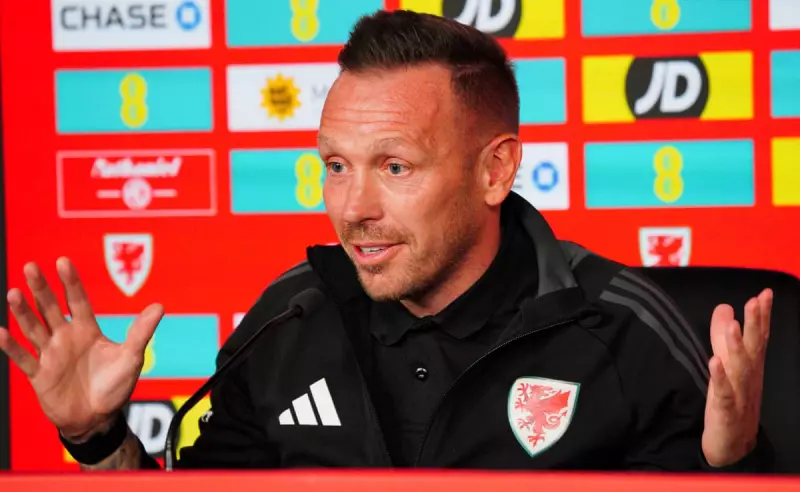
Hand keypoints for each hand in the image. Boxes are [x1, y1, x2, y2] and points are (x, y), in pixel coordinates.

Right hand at [0, 257, 162, 440]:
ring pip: (34, 328)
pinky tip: (1, 332)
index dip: (70, 282)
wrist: (98, 418)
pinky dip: (11, 347)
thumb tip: (160, 306)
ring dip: (23, 312)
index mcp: (87, 330)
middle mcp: (66, 338)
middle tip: (31, 266)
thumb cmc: (115, 386)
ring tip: (14, 293)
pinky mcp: (39, 374)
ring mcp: (50, 355)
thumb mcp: (131, 357)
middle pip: (50, 308)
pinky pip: (23, 358)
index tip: (63, 261)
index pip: (77, 301)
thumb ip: (140, 332)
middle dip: (41, 288)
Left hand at [702, 288, 771, 466]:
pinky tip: (714, 363)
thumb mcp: (727, 365)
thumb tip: (725, 308)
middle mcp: (748, 378)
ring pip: (739, 369)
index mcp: (750, 367)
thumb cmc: (731, 401)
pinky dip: (719, 378)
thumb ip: (724, 337)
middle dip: (754, 325)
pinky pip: (723, 394)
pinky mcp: (725, 411)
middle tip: (755, 301)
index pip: (757, 337)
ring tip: (733, 325)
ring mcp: (739, 394)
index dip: (761, 316)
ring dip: (736, 347)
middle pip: (753, 349)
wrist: (733, 446)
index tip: (765, 294)